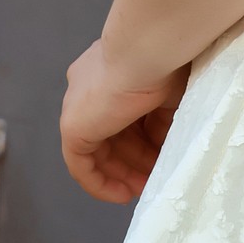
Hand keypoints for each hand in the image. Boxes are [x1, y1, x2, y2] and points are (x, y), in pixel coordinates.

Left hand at [60, 39, 189, 203]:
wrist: (149, 48)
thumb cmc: (167, 62)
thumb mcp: (170, 95)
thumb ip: (162, 120)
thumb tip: (162, 146)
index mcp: (108, 71)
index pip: (122, 113)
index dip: (142, 138)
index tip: (160, 155)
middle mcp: (87, 87)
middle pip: (110, 133)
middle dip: (133, 159)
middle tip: (153, 178)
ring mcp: (77, 106)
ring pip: (97, 150)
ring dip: (121, 173)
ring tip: (144, 189)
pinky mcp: (73, 126)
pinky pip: (80, 164)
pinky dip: (100, 182)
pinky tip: (123, 194)